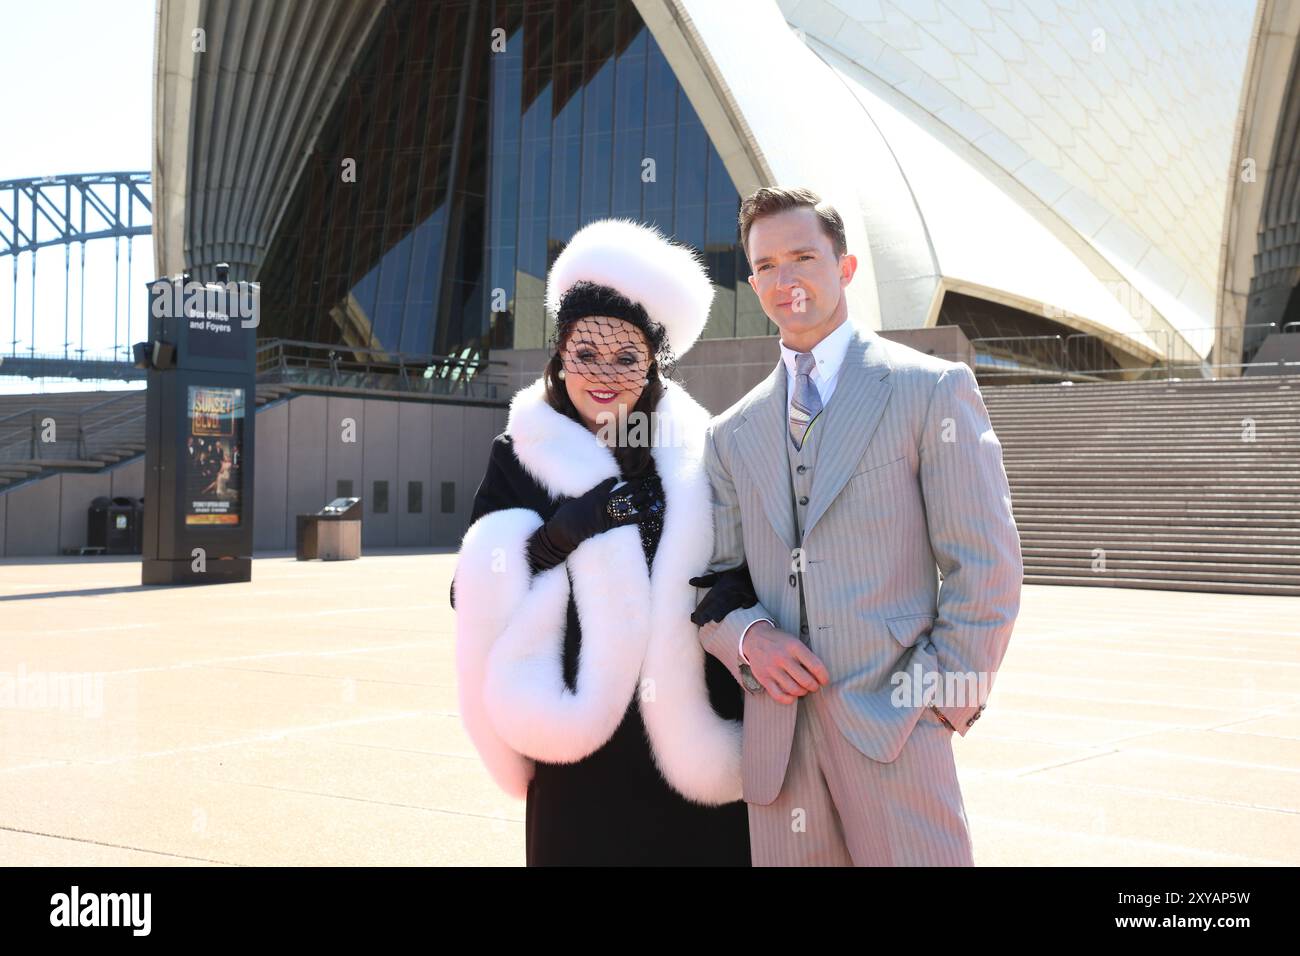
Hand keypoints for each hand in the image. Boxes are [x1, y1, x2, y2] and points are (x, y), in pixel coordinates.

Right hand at [527, 474, 661, 572]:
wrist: (568, 528)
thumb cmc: (565, 515)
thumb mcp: (570, 501)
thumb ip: (577, 497)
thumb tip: (573, 497)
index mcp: (595, 492)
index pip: (608, 483)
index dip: (613, 480)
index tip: (617, 478)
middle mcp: (605, 499)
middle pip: (623, 490)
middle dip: (633, 485)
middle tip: (641, 481)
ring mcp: (610, 511)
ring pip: (629, 501)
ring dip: (640, 497)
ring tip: (650, 493)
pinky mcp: (613, 522)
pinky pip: (631, 518)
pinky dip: (642, 515)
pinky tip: (650, 511)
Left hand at [688, 564, 757, 625]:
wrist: (753, 572)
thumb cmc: (735, 578)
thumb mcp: (720, 576)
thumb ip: (706, 581)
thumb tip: (690, 582)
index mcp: (723, 584)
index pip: (711, 597)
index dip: (702, 607)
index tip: (693, 617)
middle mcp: (731, 588)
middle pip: (720, 600)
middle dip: (710, 611)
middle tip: (700, 622)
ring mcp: (743, 592)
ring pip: (732, 602)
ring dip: (724, 610)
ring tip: (716, 619)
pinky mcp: (754, 597)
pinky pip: (750, 601)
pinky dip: (747, 605)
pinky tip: (743, 609)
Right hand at [741, 621, 829, 703]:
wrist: (755, 638)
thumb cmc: (779, 642)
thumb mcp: (795, 641)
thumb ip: (806, 656)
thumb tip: (820, 675)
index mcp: (794, 647)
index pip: (816, 666)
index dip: (824, 677)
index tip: (824, 680)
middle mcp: (783, 658)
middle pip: (806, 681)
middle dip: (814, 686)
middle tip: (814, 685)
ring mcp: (772, 669)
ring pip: (794, 690)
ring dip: (803, 692)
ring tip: (803, 689)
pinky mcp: (764, 678)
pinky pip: (779, 695)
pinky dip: (789, 699)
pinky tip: (792, 695)